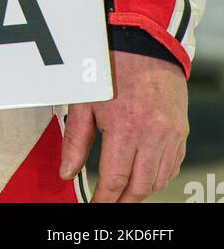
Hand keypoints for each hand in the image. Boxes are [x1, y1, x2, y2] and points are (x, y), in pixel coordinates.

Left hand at [60, 50, 187, 202]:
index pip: (115, 179)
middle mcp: (152, 134)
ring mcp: (170, 134)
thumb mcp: (85, 100)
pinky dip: (159, 176)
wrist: (145, 43)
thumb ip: (76, 140)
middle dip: (123, 201)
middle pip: (140, 186)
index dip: (104, 198)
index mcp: (125, 127)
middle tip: (110, 204)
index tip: (96, 205)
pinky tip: (145, 173)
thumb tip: (67, 171)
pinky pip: (173, 165)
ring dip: (142, 190)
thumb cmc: (112, 66)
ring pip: (159, 179)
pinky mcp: (181, 130)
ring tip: (125, 192)